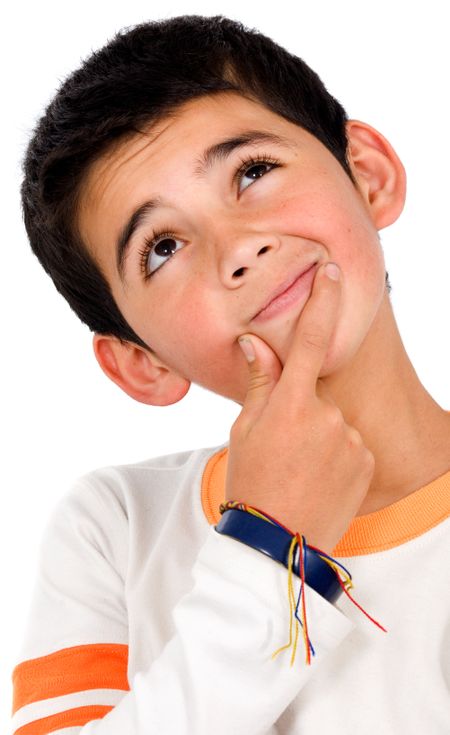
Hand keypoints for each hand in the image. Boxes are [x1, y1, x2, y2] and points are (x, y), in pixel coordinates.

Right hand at [226, 262, 374, 553]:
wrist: (276, 541)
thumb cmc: (251, 482)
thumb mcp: (244, 430)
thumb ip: (259, 383)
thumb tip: (255, 343)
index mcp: (290, 403)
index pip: (310, 339)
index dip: (322, 301)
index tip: (332, 271)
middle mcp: (327, 415)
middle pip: (316, 394)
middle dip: (301, 410)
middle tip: (281, 447)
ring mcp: (350, 439)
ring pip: (335, 422)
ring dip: (320, 435)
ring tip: (298, 469)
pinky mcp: (366, 461)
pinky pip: (351, 445)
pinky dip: (337, 455)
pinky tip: (319, 479)